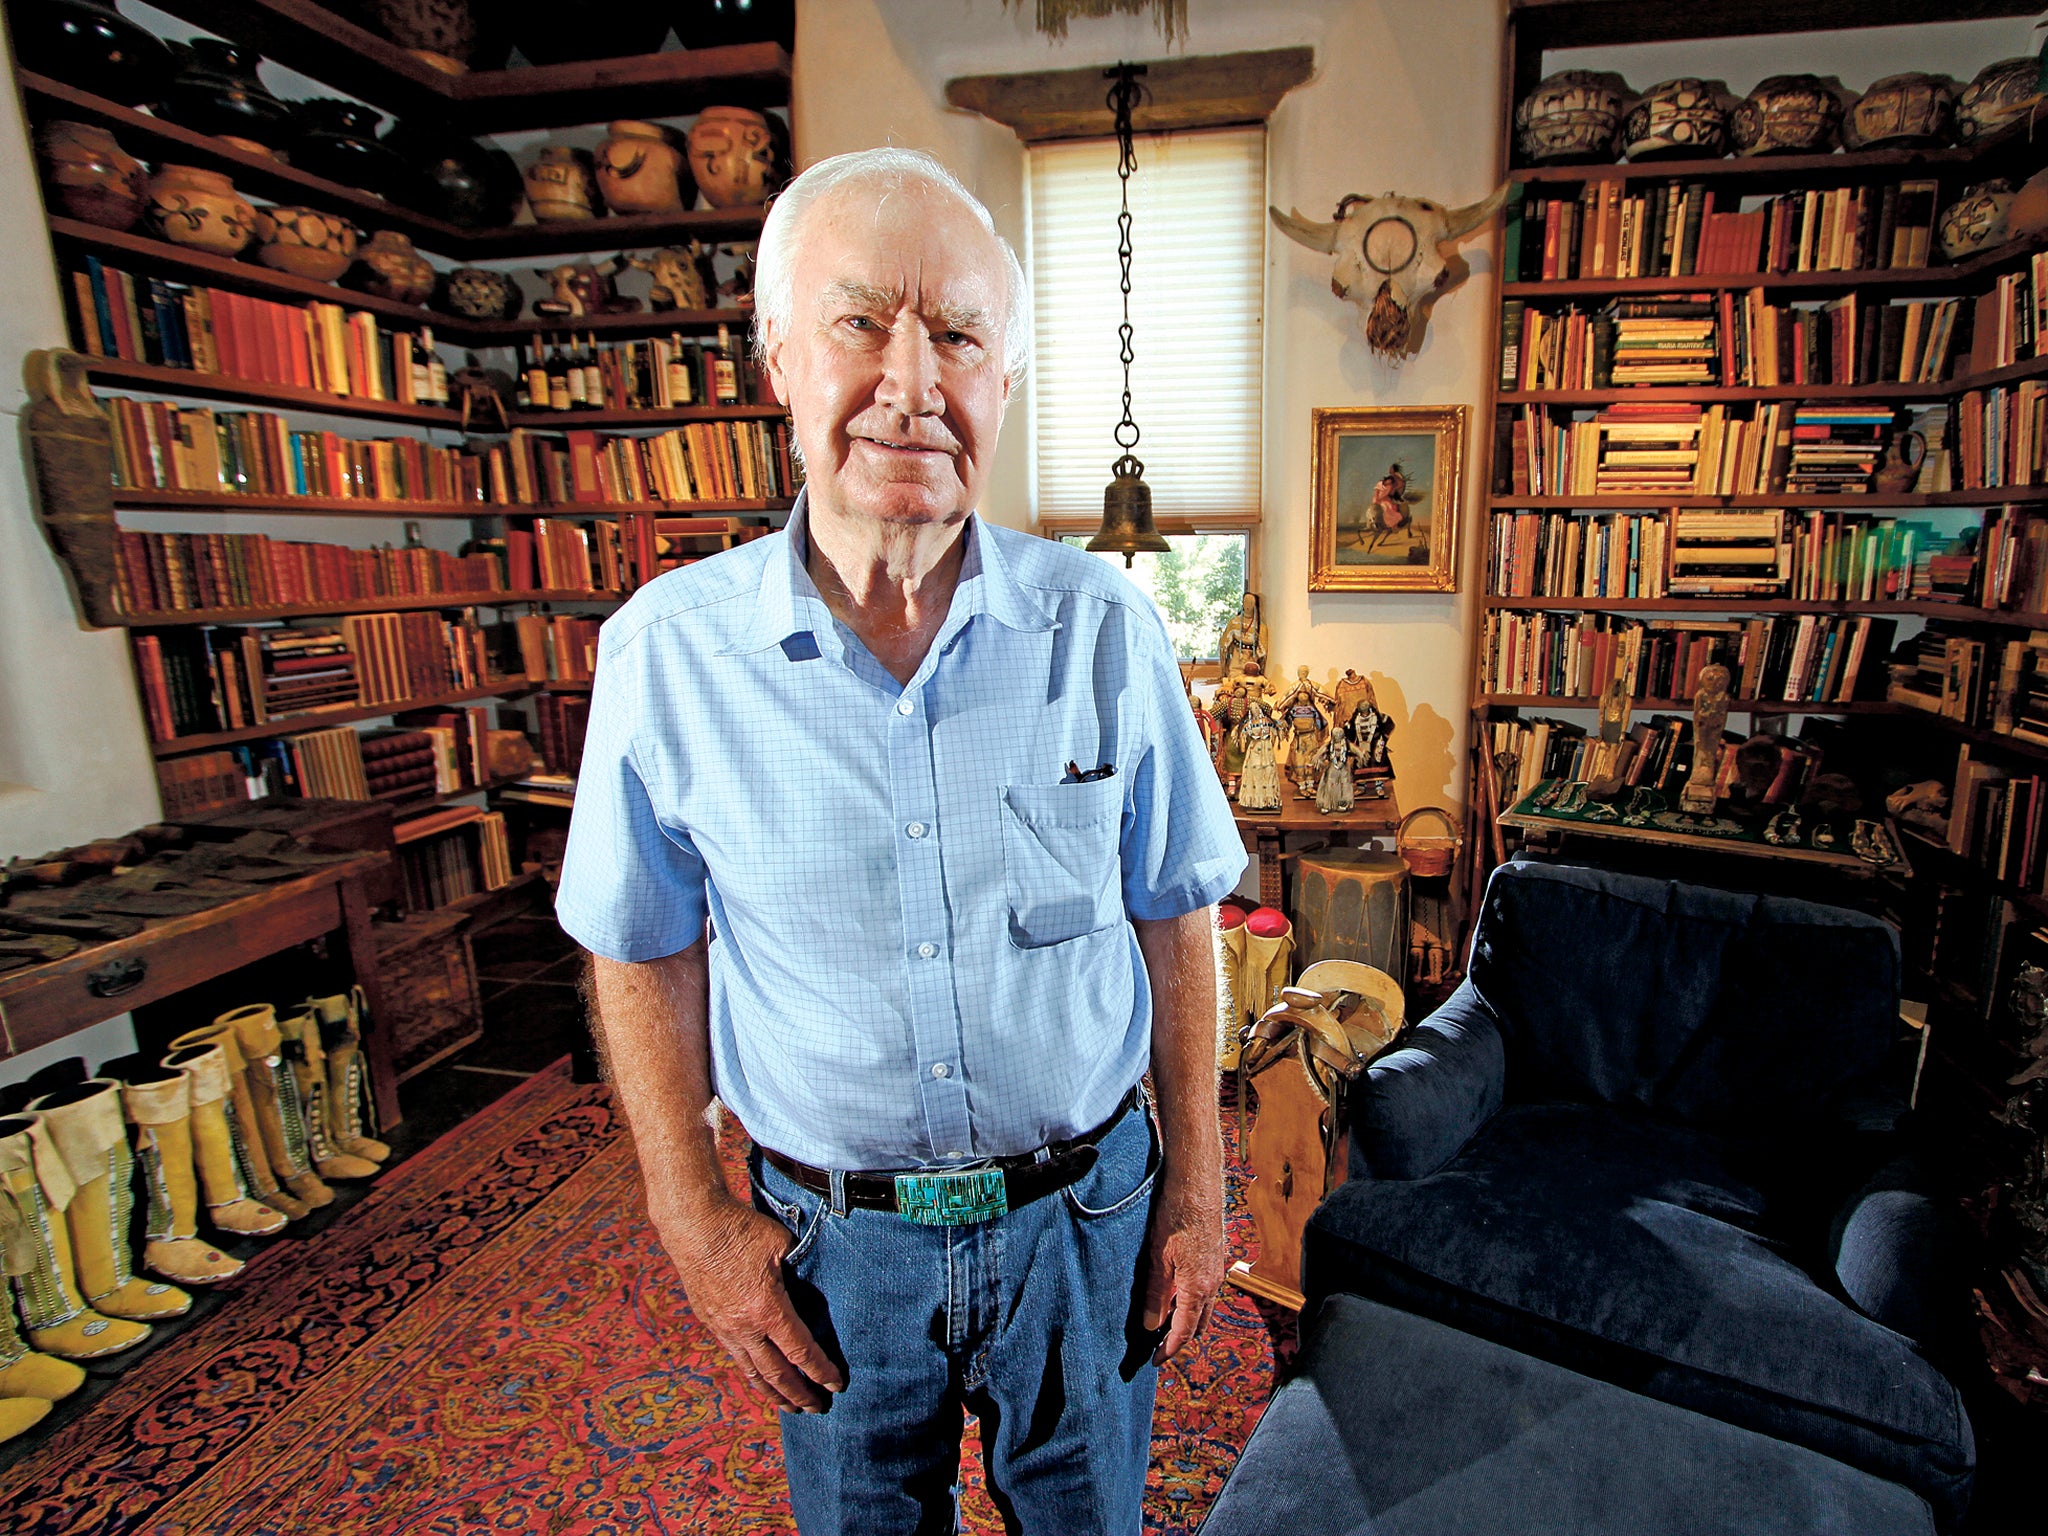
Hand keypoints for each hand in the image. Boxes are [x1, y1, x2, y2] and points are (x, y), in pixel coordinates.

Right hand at [654, 1192, 844, 1411]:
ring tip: (790, 1408)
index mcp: (767, 1309)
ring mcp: (724, 1328)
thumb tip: (815, 1284)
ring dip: (774, 1394)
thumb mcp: (782, 1245)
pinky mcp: (710, 1322)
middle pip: (777, 1374)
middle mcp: (744, 1327)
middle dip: (800, 1395)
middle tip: (817, 1409)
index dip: (821, 1371)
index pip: (801, 1352)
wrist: (693, 1224)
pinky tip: (760, 1378)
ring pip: (752, 1372)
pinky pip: (736, 1357)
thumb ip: (800, 1270)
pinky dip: (752, 1374)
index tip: (836, 1386)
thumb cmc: (741, 1229)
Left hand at [1139, 1171, 1225, 1364]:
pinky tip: (1175, 1293)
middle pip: (1199, 1323)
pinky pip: (1206, 1289)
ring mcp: (1217, 1268)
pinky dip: (1192, 1300)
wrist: (1197, 1180)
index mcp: (1198, 1286)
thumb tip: (1151, 1326)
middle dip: (1181, 1338)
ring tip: (1164, 1324)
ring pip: (1204, 1305)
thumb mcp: (1156, 1257)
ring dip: (1187, 1318)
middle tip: (1159, 1348)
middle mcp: (1213, 1281)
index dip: (1170, 1349)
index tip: (1155, 1362)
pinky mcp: (1215, 1255)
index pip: (1185, 1330)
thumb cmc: (1175, 1214)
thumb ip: (1155, 1294)